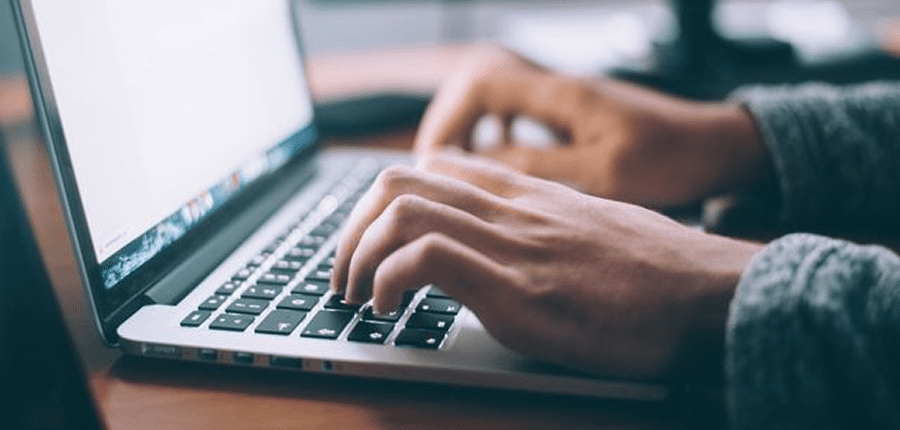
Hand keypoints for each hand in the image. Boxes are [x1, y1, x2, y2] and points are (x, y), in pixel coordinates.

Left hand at [332, 151, 762, 380]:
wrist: (713, 295)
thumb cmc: (660, 273)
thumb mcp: (593, 230)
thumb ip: (543, 227)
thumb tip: (510, 249)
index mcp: (528, 195)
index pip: (434, 167)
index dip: (385, 202)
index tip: (373, 242)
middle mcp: (512, 209)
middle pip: (399, 181)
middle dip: (352, 228)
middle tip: (345, 273)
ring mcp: (513, 245)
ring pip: (400, 210)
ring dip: (356, 254)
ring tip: (355, 295)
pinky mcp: (518, 290)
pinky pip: (426, 258)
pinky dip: (387, 279)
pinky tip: (388, 309)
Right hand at [414, 46, 771, 206]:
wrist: (719, 148)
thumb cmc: (673, 159)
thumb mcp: (604, 174)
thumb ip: (539, 167)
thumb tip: (480, 167)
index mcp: (563, 95)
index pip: (482, 84)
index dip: (449, 120)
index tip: (436, 162)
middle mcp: (559, 89)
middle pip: (478, 87)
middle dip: (450, 126)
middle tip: (438, 171)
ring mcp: (566, 100)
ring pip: (495, 101)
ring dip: (471, 133)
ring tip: (458, 174)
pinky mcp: (574, 117)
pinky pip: (518, 117)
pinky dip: (497, 138)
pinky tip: (499, 168)